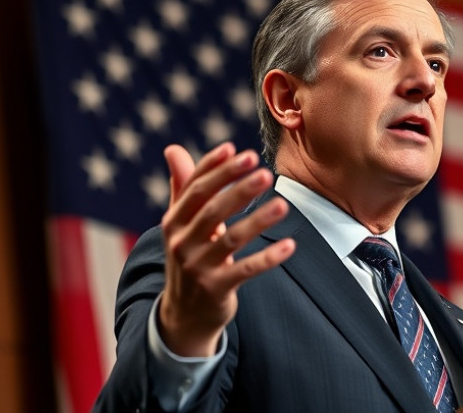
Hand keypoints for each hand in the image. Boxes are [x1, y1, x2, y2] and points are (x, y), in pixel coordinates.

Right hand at [158, 143, 294, 356]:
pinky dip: (268, 258)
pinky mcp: (216, 289)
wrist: (183, 314)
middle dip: (239, 189)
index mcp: (174, 221)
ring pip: (231, 239)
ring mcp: (198, 267)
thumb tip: (173, 148)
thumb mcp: (181, 225)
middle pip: (212, 210)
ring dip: (258, 220)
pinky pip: (246, 270)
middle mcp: (182, 242)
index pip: (194, 188)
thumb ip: (182, 187)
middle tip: (265, 172)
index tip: (238, 149)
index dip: (215, 167)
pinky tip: (290, 245)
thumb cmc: (189, 257)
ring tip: (283, 204)